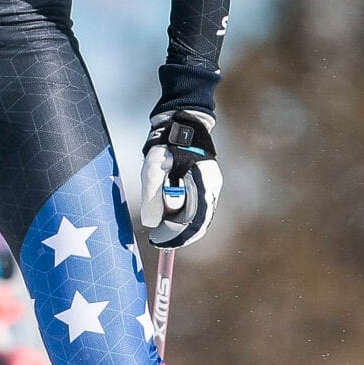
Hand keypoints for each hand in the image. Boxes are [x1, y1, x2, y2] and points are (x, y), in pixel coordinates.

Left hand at [139, 109, 220, 248]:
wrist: (180, 123)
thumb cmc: (166, 146)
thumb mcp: (153, 172)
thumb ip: (152, 198)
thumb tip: (151, 223)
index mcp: (203, 187)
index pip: (195, 223)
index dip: (177, 237)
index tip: (160, 242)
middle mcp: (211, 188)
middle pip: (199, 221)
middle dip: (180, 233)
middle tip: (161, 239)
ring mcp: (211, 184)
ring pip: (199, 213)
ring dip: (183, 223)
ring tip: (164, 229)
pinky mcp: (206, 180)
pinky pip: (198, 203)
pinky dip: (186, 213)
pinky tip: (172, 214)